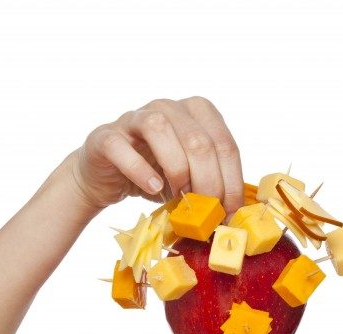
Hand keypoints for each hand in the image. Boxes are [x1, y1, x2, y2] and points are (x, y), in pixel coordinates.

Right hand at [66, 96, 244, 218]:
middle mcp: (168, 108)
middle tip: (207, 213)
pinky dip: (140, 170)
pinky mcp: (106, 135)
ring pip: (161, 129)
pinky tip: (154, 188)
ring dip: (177, 170)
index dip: (232, 182)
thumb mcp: (193, 182)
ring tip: (180, 197)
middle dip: (208, 182)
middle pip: (198, 140)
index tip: (230, 214)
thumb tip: (236, 216)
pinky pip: (122, 147)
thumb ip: (213, 188)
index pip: (225, 145)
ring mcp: (134, 117)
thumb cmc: (158, 177)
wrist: (109, 179)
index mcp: (198, 113)